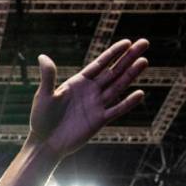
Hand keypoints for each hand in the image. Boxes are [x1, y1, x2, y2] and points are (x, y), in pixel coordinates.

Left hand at [28, 38, 148, 157]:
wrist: (46, 143)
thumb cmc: (41, 119)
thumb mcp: (44, 96)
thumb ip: (48, 76)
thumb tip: (42, 56)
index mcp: (78, 83)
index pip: (100, 64)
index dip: (113, 53)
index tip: (127, 42)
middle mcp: (90, 91)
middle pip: (113, 71)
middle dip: (128, 58)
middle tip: (144, 43)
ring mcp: (96, 105)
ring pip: (118, 87)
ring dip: (131, 74)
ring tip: (144, 61)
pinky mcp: (99, 121)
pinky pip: (116, 110)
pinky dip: (128, 103)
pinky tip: (139, 93)